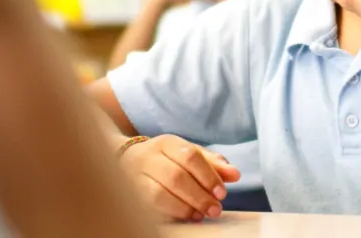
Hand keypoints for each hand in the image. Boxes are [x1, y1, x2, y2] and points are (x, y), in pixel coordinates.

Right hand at [119, 135, 240, 221]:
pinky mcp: (129, 194)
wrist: (125, 161)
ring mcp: (134, 176)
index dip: (208, 176)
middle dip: (199, 196)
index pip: (189, 156)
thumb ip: (213, 164)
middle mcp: (148, 157)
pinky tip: (184, 217)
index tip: (222, 193)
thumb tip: (235, 174)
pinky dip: (169, 214)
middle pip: (175, 176)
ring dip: (184, 208)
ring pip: (159, 194)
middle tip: (215, 209)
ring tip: (200, 215)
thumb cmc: (166, 159)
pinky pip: (149, 207)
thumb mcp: (188, 154)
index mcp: (166, 143)